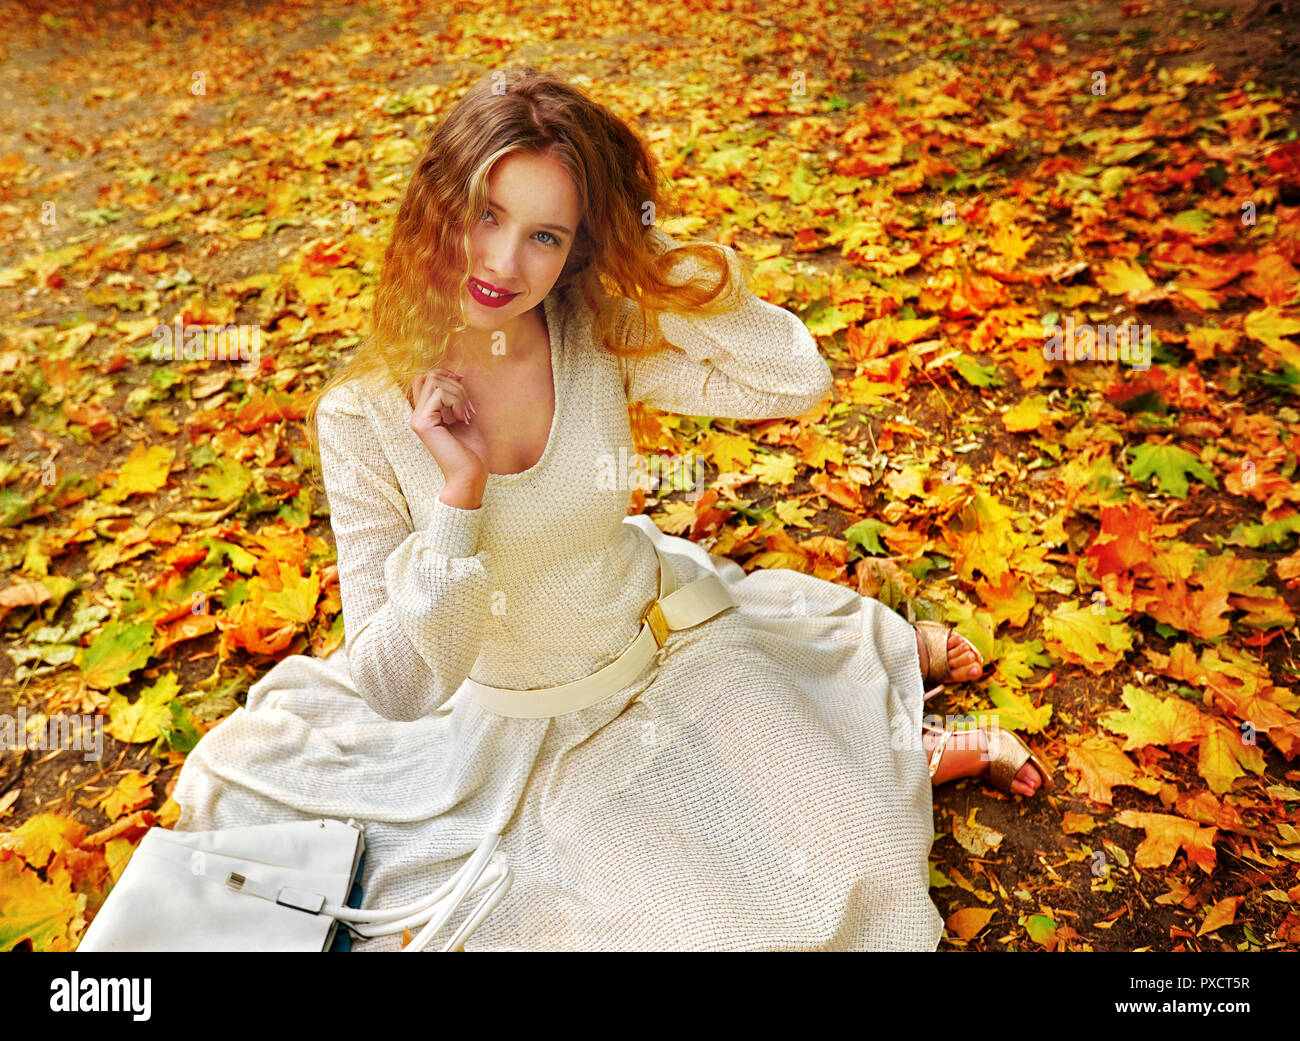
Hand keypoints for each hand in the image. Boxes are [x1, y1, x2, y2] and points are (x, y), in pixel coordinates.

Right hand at [408, 368, 487, 497]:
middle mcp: (417, 415)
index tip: (463, 383)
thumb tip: (456, 375)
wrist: (471, 474)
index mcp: (425, 414)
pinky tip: (463, 419)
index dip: (444, 374)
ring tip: (467, 415)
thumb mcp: (464, 416)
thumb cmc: (471, 451)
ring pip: (434, 381)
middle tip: (469, 408)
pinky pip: (440, 394)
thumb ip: (456, 398)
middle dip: (456, 385)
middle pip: (430, 376)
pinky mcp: (422, 423)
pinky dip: (457, 401)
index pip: (424, 379)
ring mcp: (417, 419)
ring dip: (458, 393)